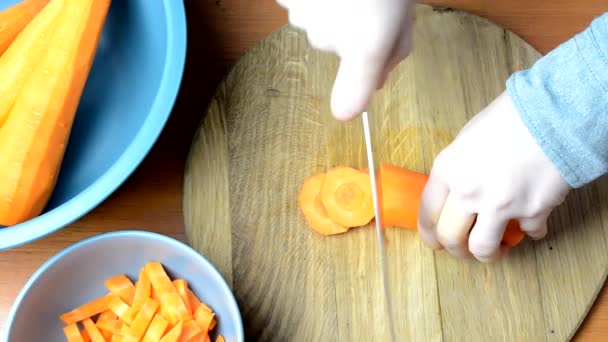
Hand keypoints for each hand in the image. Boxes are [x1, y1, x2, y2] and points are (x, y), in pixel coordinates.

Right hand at [276, 0, 414, 119]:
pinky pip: (298, 2)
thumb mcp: (403, 15)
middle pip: (334, 44)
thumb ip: (392, 52)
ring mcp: (302, 14)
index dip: (351, 99)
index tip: (347, 111)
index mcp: (367, 44)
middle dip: (348, 29)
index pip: (353, 92)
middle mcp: (328, 38)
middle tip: (369, 1)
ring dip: (329, 7)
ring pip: (314, 20)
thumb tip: (375, 81)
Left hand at [417, 91, 570, 261]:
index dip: (430, 235)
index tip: (436, 242)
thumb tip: (457, 189)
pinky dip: (531, 231)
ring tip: (496, 250)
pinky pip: (528, 232)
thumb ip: (458, 169)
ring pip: (482, 248)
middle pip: (450, 237)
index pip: (427, 214)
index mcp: (447, 171)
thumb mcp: (467, 138)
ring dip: (487, 254)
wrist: (550, 114)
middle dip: (456, 250)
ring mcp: (498, 205)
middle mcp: (467, 192)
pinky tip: (533, 223)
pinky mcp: (531, 212)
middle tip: (464, 250)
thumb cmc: (509, 118)